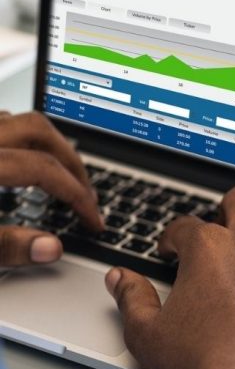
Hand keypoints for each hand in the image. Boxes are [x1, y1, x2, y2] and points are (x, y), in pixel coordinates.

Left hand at [0, 111, 102, 265]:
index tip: (92, 221)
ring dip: (45, 145)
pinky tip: (17, 161)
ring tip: (59, 173)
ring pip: (16, 121)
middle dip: (71, 161)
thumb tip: (50, 247)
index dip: (76, 197)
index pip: (45, 171)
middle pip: (38, 131)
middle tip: (85, 192)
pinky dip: (17, 141)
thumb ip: (5, 246)